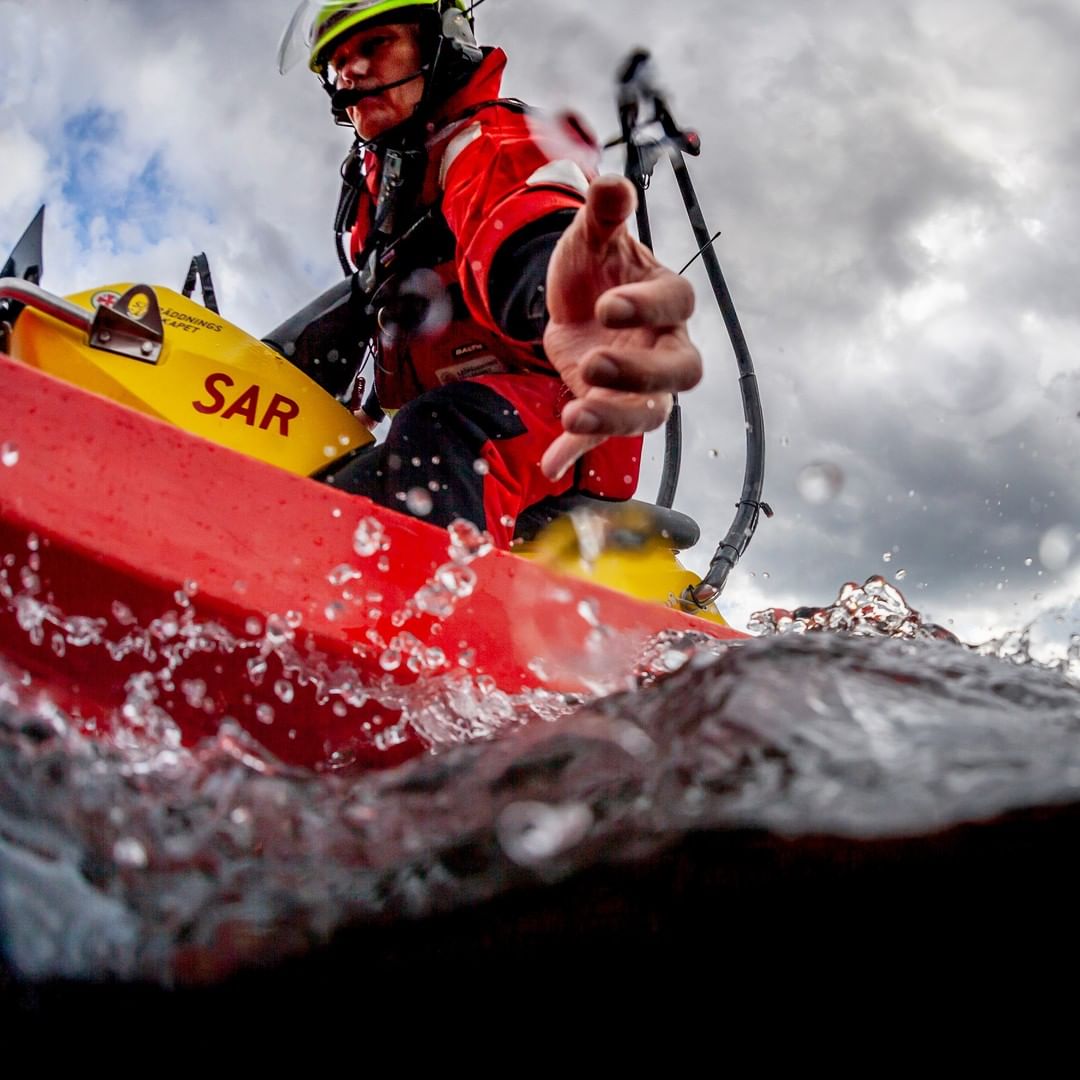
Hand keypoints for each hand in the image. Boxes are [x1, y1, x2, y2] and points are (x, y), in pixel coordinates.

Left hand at [540, 174, 702, 481]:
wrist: (572, 303)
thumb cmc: (595, 270)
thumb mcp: (591, 239)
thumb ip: (603, 217)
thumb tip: (610, 185)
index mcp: (668, 302)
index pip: (675, 305)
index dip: (647, 306)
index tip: (607, 305)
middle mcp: (665, 348)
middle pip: (680, 371)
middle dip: (641, 372)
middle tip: (597, 364)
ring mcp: (640, 386)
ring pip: (650, 413)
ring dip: (615, 417)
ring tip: (575, 415)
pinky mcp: (609, 409)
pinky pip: (602, 436)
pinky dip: (577, 449)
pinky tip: (550, 462)